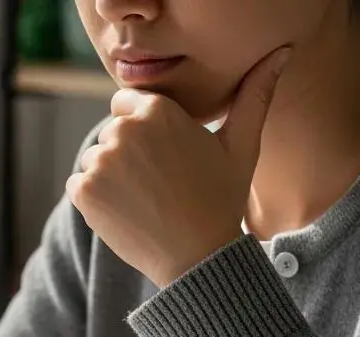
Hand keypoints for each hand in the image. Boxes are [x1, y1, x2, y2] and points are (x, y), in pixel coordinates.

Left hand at [65, 46, 291, 288]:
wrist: (196, 257)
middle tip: (156, 184)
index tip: (157, 154)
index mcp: (158, 110)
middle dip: (126, 154)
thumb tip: (281, 55)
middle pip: (111, 134)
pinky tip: (124, 212)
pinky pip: (78, 185)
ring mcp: (101, 162)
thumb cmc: (221, 201)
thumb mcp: (242, 145)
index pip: (126, 103)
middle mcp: (125, 130)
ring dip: (109, 177)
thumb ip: (254, 97)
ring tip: (142, 200)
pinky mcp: (84, 192)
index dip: (140, 127)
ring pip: (94, 160)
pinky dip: (94, 199)